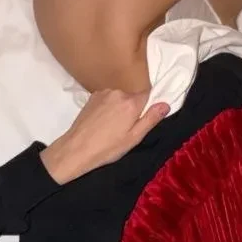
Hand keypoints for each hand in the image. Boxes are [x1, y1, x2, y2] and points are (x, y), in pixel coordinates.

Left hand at [41, 89, 169, 183]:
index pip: (148, 94)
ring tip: (111, 127)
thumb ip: (151, 119)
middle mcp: (118, 93)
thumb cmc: (108, 147)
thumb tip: (165, 104)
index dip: (148, 106)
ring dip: (119, 108)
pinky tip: (102, 123)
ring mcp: (103, 93)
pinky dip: (108, 107)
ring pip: (119, 98)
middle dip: (132, 109)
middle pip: (133, 97)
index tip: (142, 119)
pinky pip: (108, 99)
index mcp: (131, 102)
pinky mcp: (92, 97)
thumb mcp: (134, 138)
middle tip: (125, 128)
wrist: (76, 149)